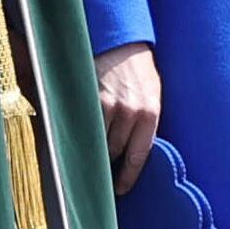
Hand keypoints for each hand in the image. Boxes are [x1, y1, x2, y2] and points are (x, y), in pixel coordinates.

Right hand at [95, 43, 162, 193]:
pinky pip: (85, 127)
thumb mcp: (152, 93)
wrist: (119, 39)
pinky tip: (77, 138)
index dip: (127, 176)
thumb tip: (134, 151)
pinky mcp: (91, 98)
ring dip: (92, 150)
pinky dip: (81, 135)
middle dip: (107, 163)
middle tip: (99, 173)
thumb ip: (145, 121)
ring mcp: (110, 105)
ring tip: (86, 155)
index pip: (139, 155)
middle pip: (115, 152)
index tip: (120, 189)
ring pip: (98, 142)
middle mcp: (132, 111)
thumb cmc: (137, 69)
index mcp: (151, 112)